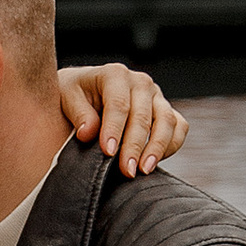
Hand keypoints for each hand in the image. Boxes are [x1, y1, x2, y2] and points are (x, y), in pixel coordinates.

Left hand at [59, 63, 186, 174]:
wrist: (86, 90)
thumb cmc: (75, 94)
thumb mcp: (66, 97)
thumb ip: (78, 113)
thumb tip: (88, 133)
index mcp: (115, 74)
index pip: (118, 104)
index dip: (114, 129)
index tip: (107, 152)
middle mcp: (140, 82)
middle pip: (143, 116)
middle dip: (135, 146)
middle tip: (126, 170)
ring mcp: (157, 96)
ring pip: (167, 121)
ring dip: (157, 148)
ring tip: (144, 170)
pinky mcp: (166, 110)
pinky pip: (179, 127)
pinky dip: (171, 145)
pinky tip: (154, 162)